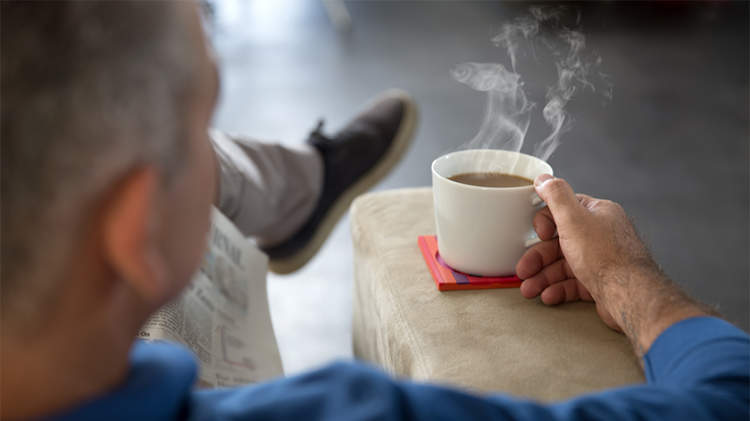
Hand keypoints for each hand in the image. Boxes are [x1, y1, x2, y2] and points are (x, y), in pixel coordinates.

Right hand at [516, 175, 710, 356]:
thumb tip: (544, 179)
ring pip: (564, 266)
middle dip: (538, 259)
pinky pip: (574, 283)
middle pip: (559, 243)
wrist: (630, 295)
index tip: (539, 235)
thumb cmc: (606, 257)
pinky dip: (558, 289)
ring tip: (530, 290)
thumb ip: (556, 195)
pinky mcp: (601, 282)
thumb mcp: (573, 218)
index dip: (545, 224)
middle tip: (523, 271)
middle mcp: (601, 235)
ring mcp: (601, 260)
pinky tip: (548, 296)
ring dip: (543, 277)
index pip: (563, 212)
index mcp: (597, 214)